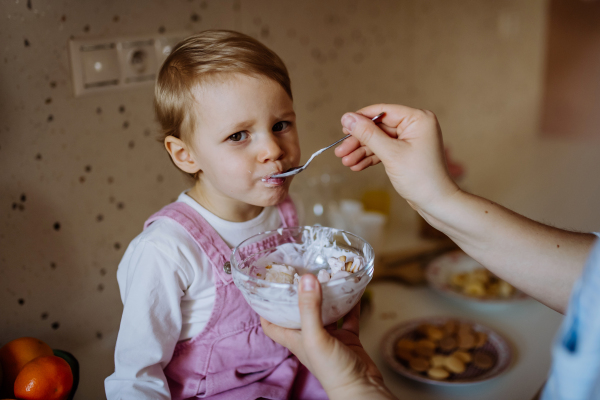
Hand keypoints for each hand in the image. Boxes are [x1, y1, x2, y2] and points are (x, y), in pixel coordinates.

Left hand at [261, 274, 394, 399]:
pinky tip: (352, 288)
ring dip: (325, 295)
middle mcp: (309, 336)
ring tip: (326, 274)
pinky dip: (350, 302)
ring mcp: (329, 336)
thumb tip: (307, 279)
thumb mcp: (315, 337)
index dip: (266, 307)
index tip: (267, 287)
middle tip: (300, 272)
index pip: (271, 323)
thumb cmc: (332, 370)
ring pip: (325, 311)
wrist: (361, 387)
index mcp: (294, 338)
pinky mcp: (347, 337)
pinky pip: (347, 315)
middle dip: (298, 294)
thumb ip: (310, 308)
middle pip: (298, 312)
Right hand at [335, 104, 458, 212]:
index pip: (383, 111)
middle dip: (358, 141)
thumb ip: (368, 134)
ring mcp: (409, 140)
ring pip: (378, 140)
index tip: (343, 127)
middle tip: (341, 151)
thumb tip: (348, 118)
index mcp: (418, 119)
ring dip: (361, 152)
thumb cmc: (421, 178)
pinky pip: (383, 150)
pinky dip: (370, 158)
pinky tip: (357, 166)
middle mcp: (415, 126)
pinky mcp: (405, 152)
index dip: (361, 119)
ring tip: (346, 162)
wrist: (436, 203)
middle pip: (378, 127)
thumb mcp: (391, 154)